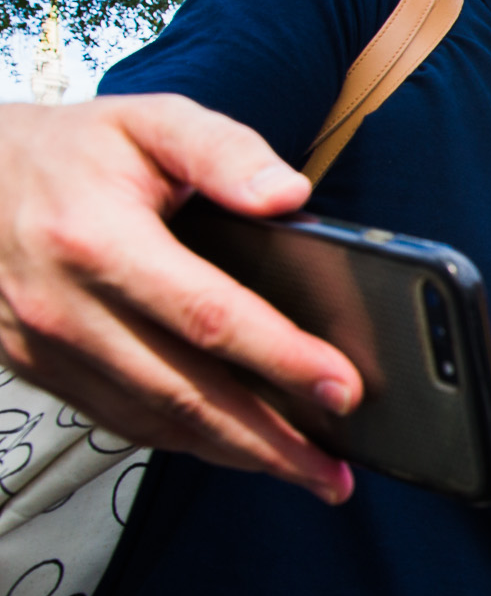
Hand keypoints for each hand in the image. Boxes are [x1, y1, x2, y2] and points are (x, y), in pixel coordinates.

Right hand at [0, 97, 359, 501]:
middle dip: (271, 441)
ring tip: (305, 472)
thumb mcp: (150, 121)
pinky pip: (122, 421)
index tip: (344, 389)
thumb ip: (224, 150)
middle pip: (186, 392)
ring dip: (235, 455)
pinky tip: (238, 448)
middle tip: (336, 473)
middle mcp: (67, 306)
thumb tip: (289, 195)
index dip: (281, 357)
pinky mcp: (40, 370)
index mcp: (99, 239)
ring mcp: (47, 347)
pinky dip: (187, 441)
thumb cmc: (75, 149)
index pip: (208, 315)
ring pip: (155, 421)